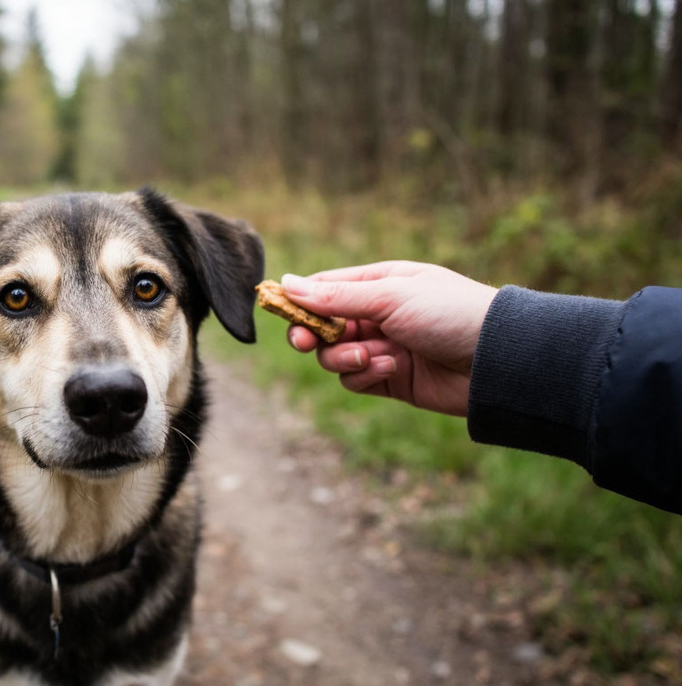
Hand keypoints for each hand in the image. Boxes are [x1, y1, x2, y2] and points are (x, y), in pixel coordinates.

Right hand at [282, 261, 498, 415]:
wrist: (497, 360)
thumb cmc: (450, 313)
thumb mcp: (390, 297)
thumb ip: (336, 297)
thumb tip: (288, 284)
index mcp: (379, 284)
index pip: (324, 288)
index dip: (299, 300)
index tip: (280, 310)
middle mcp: (377, 315)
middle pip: (322, 326)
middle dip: (312, 335)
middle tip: (304, 342)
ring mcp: (382, 347)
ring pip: (334, 356)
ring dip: (344, 358)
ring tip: (372, 357)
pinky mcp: (390, 378)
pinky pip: (355, 379)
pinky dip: (364, 375)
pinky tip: (390, 368)